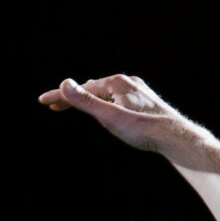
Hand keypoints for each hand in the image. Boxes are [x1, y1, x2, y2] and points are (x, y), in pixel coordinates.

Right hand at [36, 74, 192, 153]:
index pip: (81, 89)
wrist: (176, 138)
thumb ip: (85, 102)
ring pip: (107, 93)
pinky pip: (119, 98)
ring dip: (90, 99)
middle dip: (73, 97)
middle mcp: (128, 82)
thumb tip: (64, 84)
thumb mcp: (109, 117)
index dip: (60, 96)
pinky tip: (108, 109)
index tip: (42, 101)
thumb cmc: (143, 130)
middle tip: (54, 106)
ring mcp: (138, 91)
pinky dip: (106, 102)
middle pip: (93, 89)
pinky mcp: (145, 101)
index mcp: (116, 83)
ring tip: (76, 105)